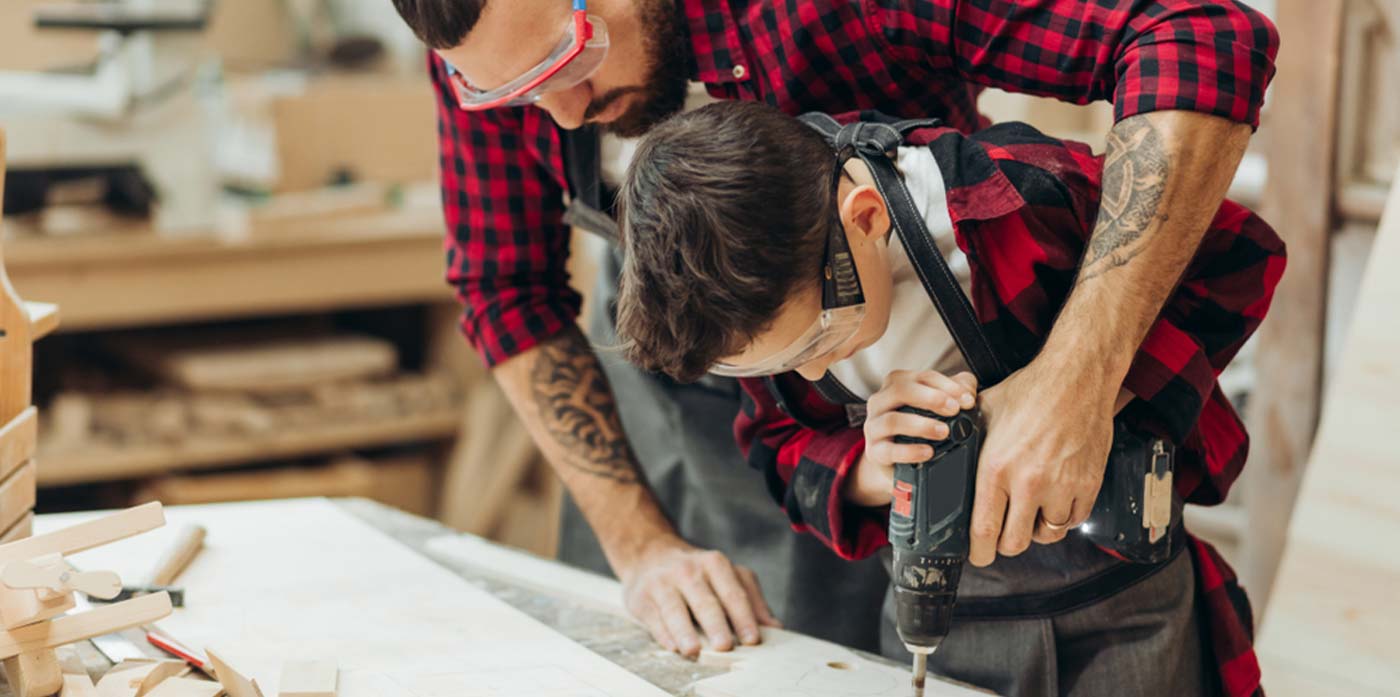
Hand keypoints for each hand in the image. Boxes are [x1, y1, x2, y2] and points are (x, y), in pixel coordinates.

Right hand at [619, 536, 779, 656]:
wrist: (648, 554)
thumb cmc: (696, 573)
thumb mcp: (726, 576)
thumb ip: (750, 599)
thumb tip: (775, 627)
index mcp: (714, 563)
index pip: (733, 592)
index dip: (743, 617)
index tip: (753, 639)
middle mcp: (687, 570)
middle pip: (705, 601)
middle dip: (716, 624)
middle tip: (725, 646)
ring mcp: (662, 583)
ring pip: (675, 609)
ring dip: (684, 630)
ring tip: (694, 649)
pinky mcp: (641, 598)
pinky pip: (654, 617)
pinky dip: (663, 633)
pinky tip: (671, 646)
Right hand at [845, 370, 978, 506]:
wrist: (901, 462)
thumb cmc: (920, 428)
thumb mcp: (938, 406)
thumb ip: (956, 391)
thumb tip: (967, 393)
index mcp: (897, 385)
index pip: (922, 376)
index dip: (947, 386)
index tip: (967, 400)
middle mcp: (881, 402)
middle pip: (900, 389)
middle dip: (930, 398)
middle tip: (954, 410)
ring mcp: (874, 426)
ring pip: (892, 420)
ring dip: (921, 425)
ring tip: (944, 432)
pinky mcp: (874, 451)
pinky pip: (888, 450)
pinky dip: (910, 451)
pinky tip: (928, 452)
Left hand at [968, 362, 1114, 566]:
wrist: (1076, 378)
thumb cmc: (1029, 392)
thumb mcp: (984, 413)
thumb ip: (968, 439)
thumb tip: (949, 451)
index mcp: (997, 468)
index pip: (984, 530)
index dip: (979, 552)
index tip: (977, 555)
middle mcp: (1029, 483)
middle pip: (1014, 543)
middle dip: (1005, 544)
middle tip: (1002, 535)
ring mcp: (1062, 487)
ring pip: (1046, 535)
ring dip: (1036, 530)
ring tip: (1029, 514)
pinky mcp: (1088, 485)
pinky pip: (1073, 521)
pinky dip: (1062, 519)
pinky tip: (1054, 504)